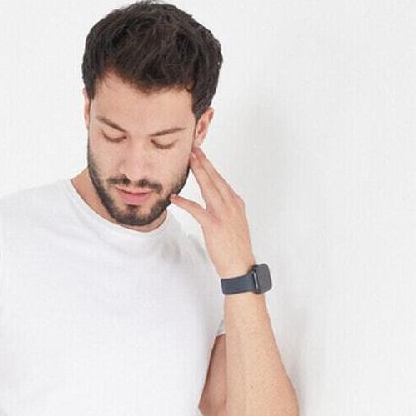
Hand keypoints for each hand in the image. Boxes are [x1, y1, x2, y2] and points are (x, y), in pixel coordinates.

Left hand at [168, 144, 255, 277]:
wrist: (240, 265)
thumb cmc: (236, 248)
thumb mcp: (236, 224)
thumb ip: (229, 210)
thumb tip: (221, 203)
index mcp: (236, 203)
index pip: (221, 181)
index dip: (210, 167)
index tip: (202, 157)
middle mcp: (230, 205)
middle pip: (215, 179)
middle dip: (204, 163)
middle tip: (194, 150)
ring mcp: (223, 214)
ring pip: (208, 188)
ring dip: (198, 173)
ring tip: (188, 162)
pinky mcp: (213, 225)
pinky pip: (197, 210)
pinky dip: (184, 203)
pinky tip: (175, 198)